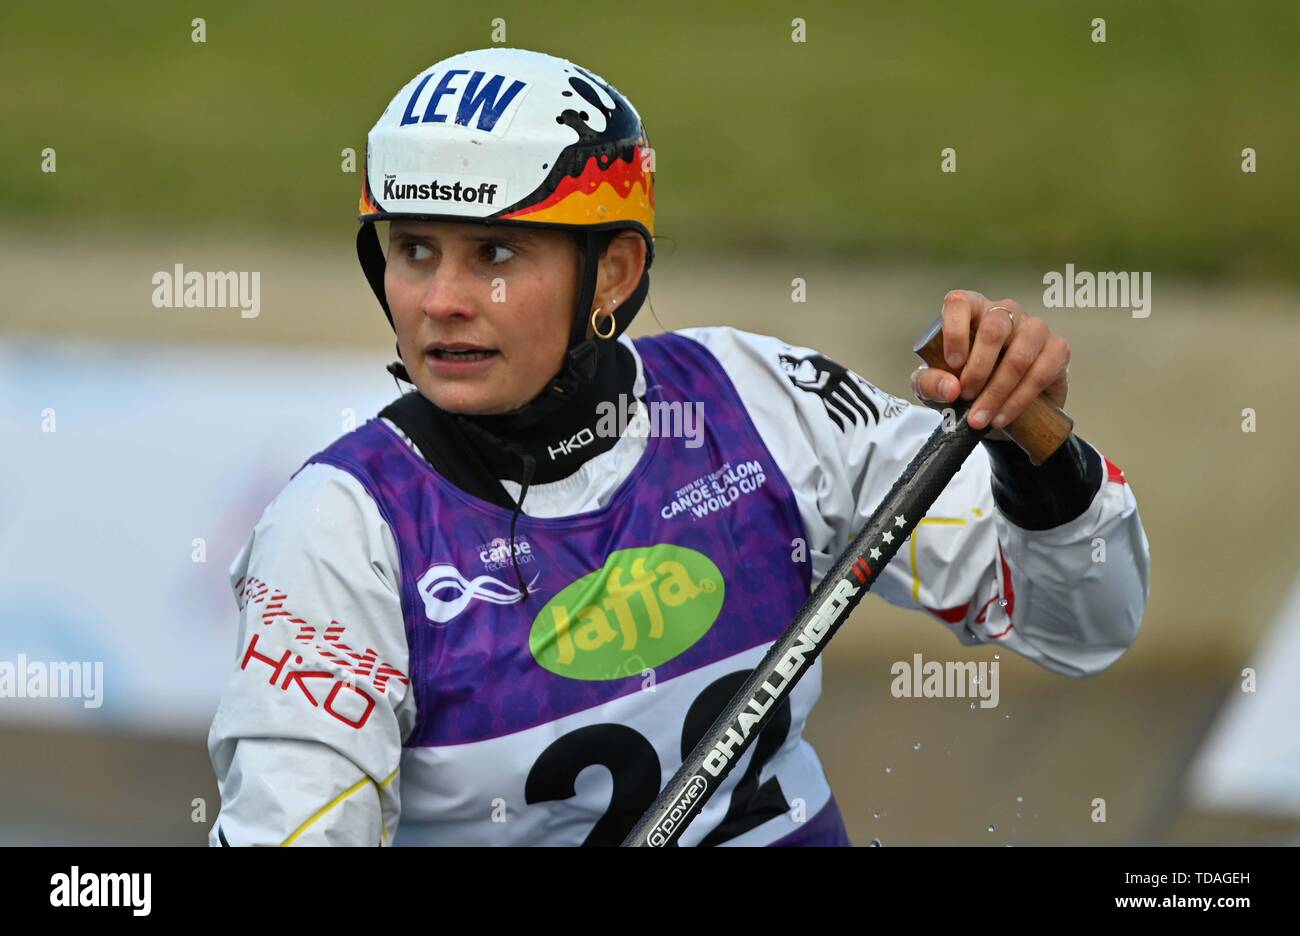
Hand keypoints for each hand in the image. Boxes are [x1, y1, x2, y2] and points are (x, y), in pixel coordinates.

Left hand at [910, 291, 1069, 440]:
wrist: (1001, 407)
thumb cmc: (965, 384)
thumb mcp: (936, 386)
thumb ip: (930, 383)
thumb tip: (950, 388)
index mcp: (972, 310)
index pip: (960, 303)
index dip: (955, 331)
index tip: (952, 363)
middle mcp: (1005, 312)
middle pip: (994, 329)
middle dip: (977, 370)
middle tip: (966, 397)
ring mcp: (1034, 328)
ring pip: (1018, 356)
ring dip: (997, 391)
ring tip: (980, 417)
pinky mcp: (1057, 349)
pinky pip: (1041, 374)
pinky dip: (1018, 401)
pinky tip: (1002, 417)